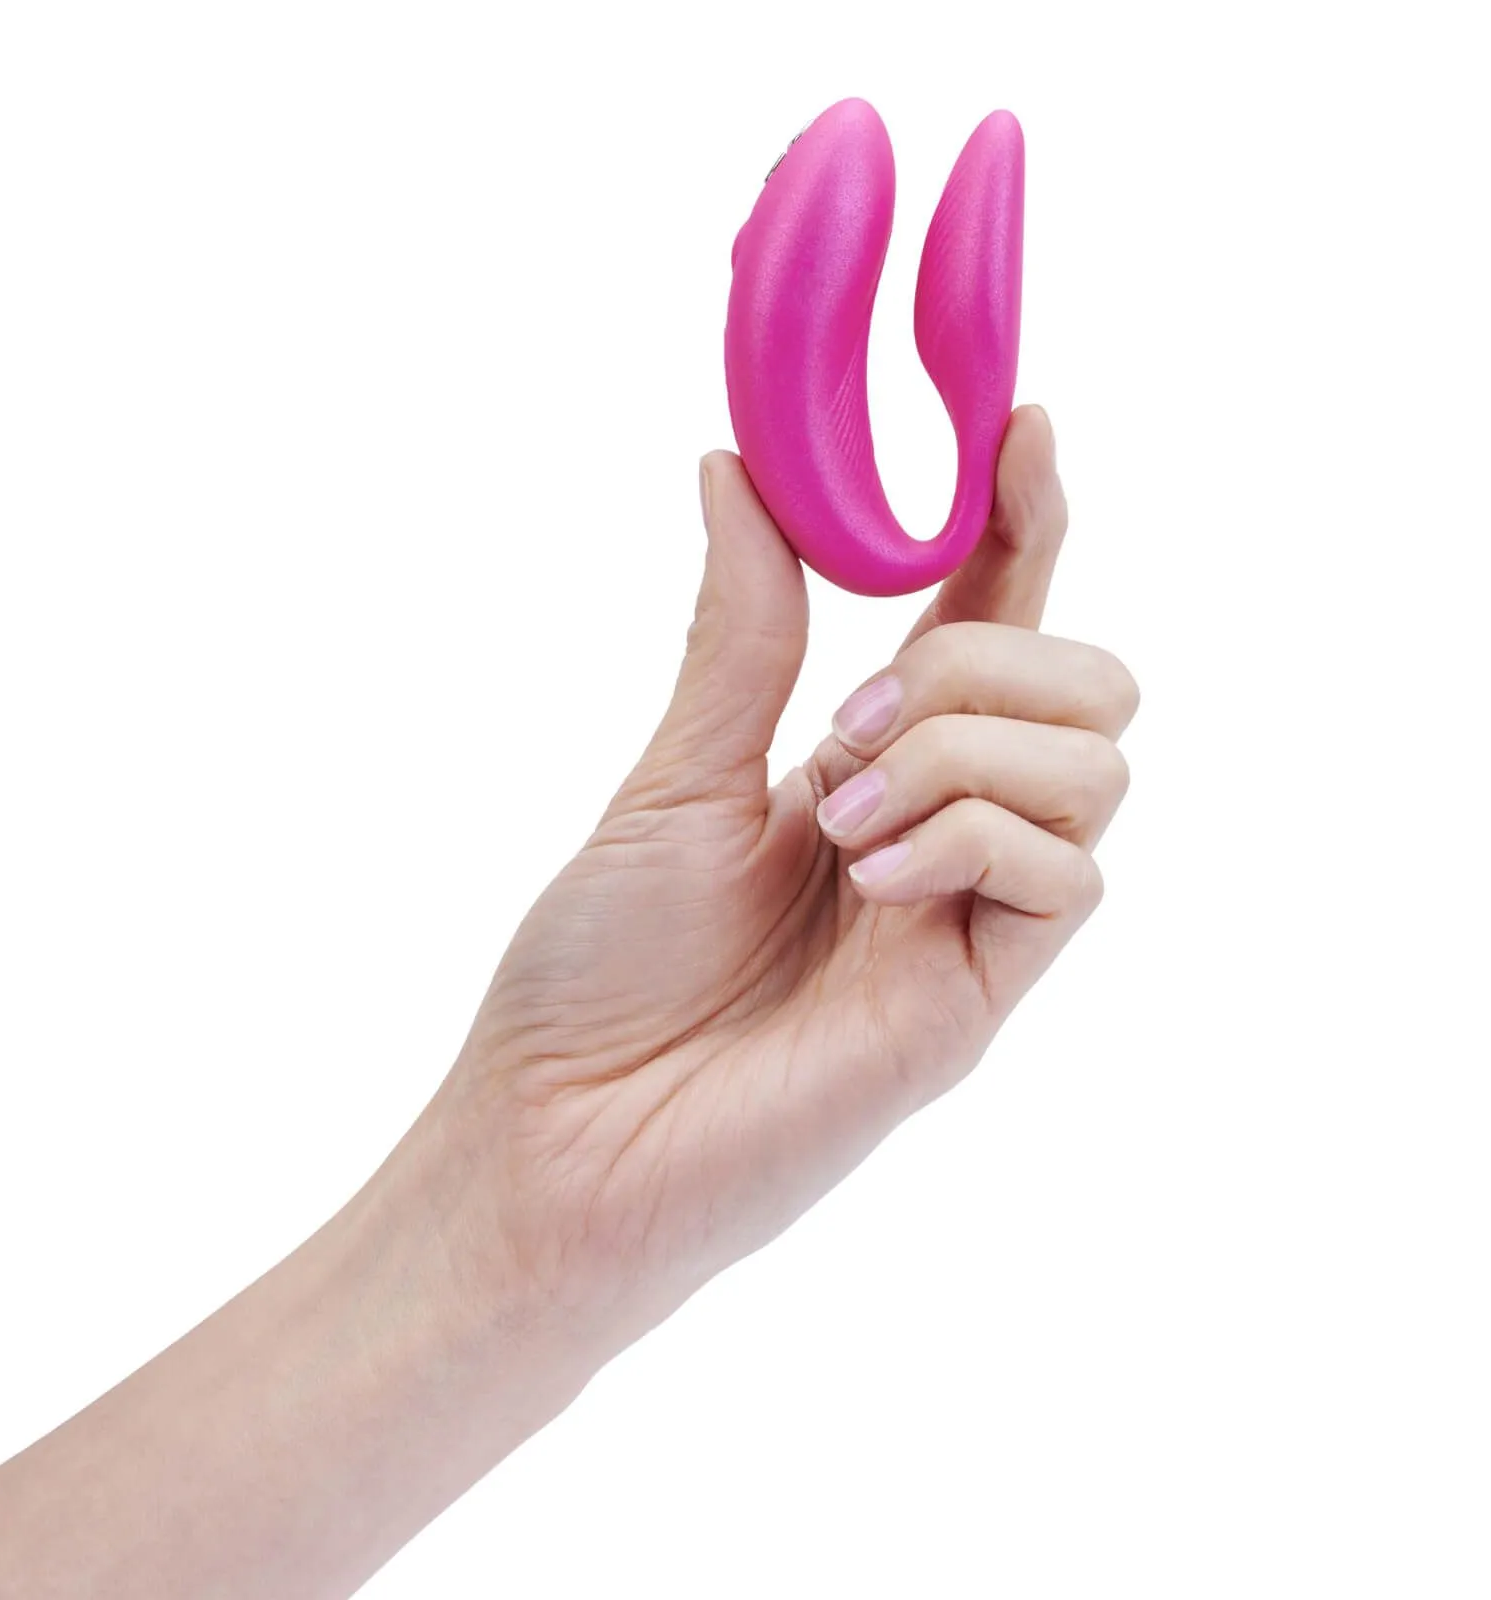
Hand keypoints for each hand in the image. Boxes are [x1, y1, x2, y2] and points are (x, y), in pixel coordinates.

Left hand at [408, 406, 1138, 1355]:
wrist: (565, 1134)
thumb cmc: (602, 969)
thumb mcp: (676, 771)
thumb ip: (742, 631)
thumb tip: (735, 468)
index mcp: (872, 764)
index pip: (994, 620)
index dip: (1023, 520)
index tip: (1020, 425)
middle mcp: (943, 829)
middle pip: (1089, 682)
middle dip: (983, 659)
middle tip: (849, 719)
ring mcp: (971, 914)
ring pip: (1096, 761)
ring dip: (961, 750)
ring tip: (836, 822)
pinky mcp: (982, 998)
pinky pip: (1065, 872)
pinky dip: (968, 837)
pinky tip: (869, 880)